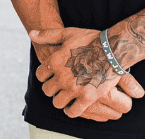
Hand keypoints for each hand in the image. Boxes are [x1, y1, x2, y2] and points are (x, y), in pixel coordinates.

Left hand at [29, 27, 143, 118]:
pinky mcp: (86, 98)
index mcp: (54, 62)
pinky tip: (72, 107)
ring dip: (60, 100)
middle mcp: (61, 77)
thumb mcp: (67, 34)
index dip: (44, 76)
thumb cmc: (90, 40)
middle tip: (59, 87)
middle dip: (52, 88)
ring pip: (57, 102)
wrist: (113, 50)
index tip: (50, 76)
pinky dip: (71, 111)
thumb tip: (31, 34)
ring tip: (65, 97)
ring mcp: (73, 89)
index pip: (39, 75)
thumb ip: (48, 35)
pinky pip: (73, 112)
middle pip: (47, 90)